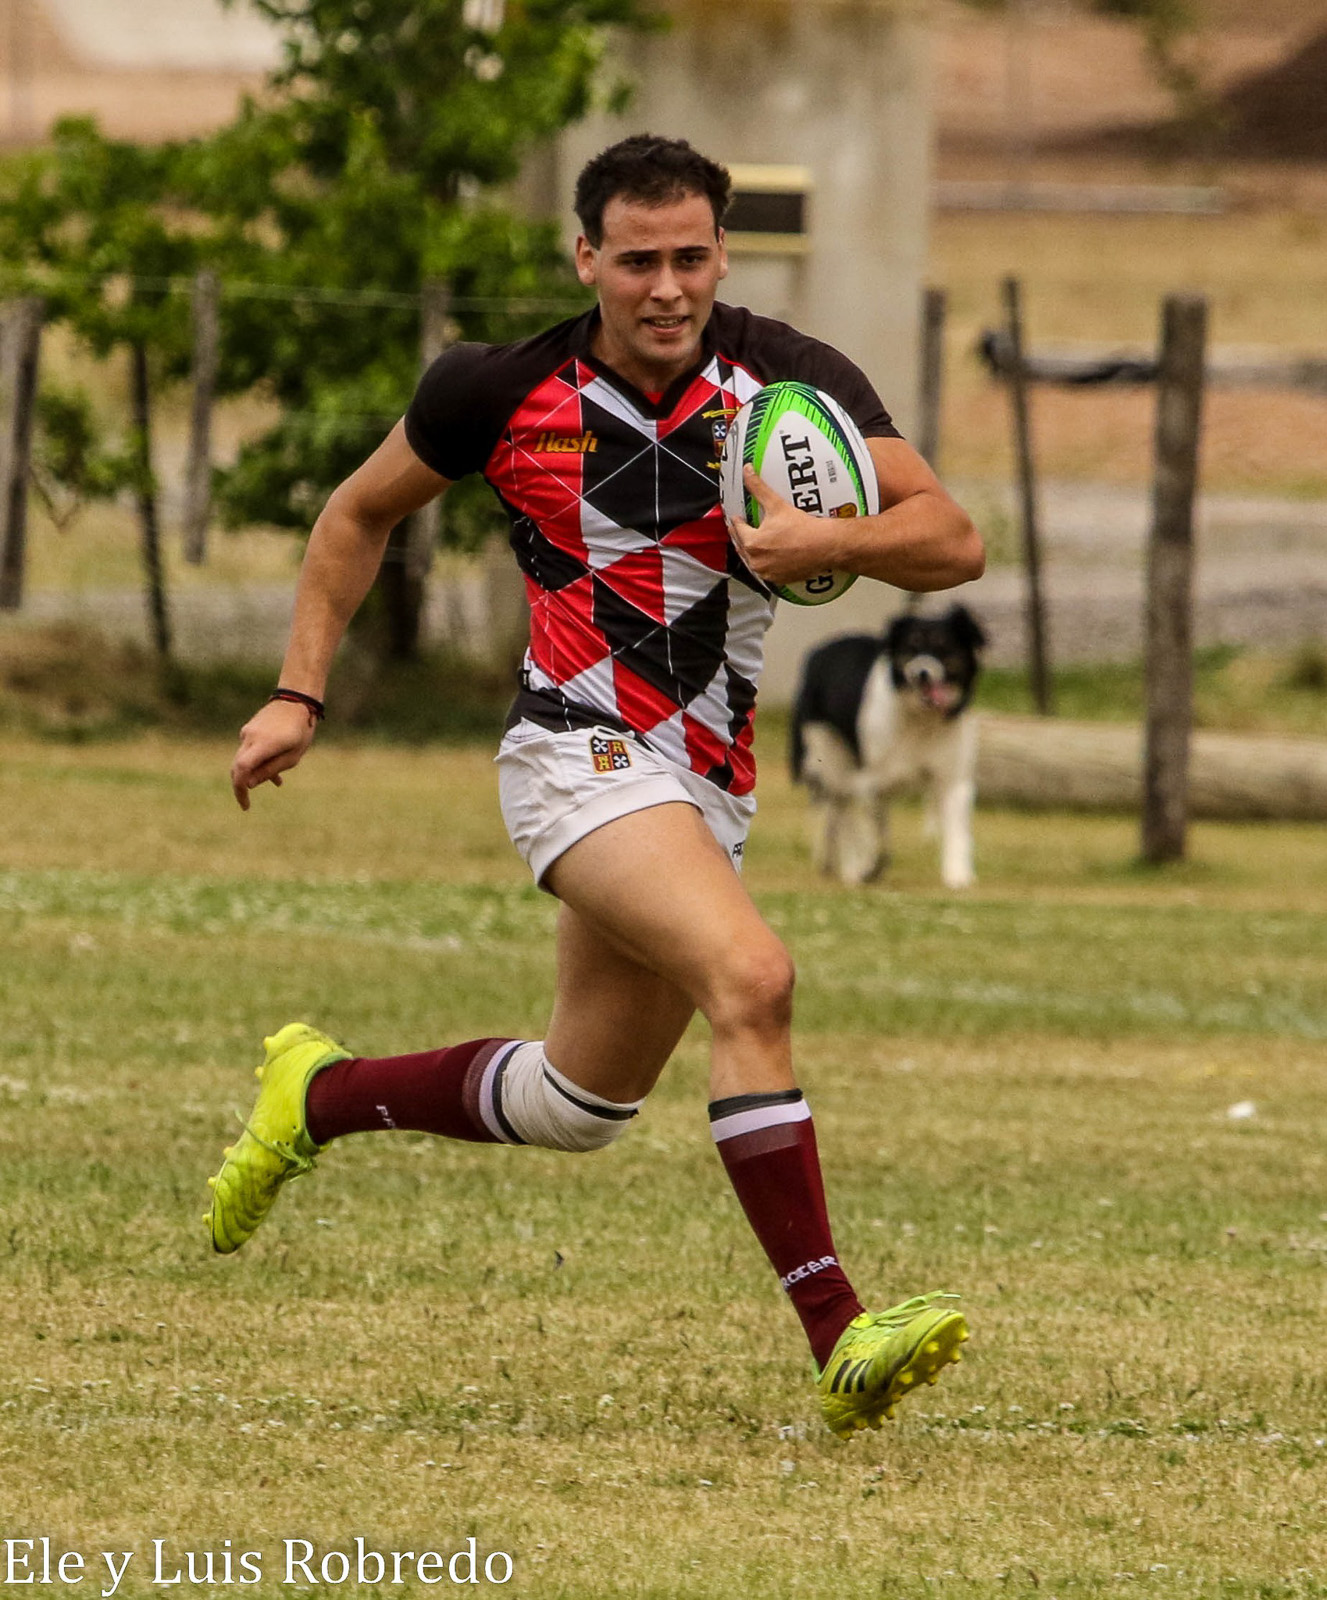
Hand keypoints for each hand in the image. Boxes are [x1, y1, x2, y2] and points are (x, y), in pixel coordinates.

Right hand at [230, 699, 319, 810]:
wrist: (297, 700)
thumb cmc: (300, 730)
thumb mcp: (292, 756)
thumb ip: (270, 770)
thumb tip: (249, 784)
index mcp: (263, 744)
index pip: (241, 769)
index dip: (239, 789)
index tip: (245, 804)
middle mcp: (250, 737)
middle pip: (237, 767)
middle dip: (241, 786)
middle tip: (247, 803)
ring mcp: (248, 732)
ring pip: (243, 759)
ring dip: (253, 773)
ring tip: (277, 781)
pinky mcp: (250, 729)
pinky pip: (249, 750)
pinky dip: (257, 761)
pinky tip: (274, 770)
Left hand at [727, 464, 844, 586]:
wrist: (824, 546)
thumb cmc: (803, 529)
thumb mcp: (777, 504)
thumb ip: (759, 488)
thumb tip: (748, 471)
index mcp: (752, 543)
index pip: (738, 529)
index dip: (737, 521)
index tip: (737, 517)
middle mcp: (756, 561)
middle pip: (742, 546)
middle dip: (740, 536)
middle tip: (739, 529)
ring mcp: (767, 573)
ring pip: (752, 561)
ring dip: (750, 552)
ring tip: (751, 543)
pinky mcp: (778, 579)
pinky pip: (765, 571)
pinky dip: (764, 564)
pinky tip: (767, 558)